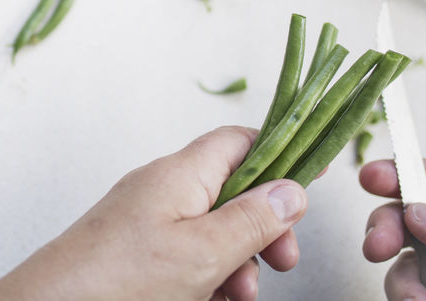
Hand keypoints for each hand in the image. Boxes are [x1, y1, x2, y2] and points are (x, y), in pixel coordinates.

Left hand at [0, 126, 307, 300]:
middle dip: (262, 231)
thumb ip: (252, 221)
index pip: (240, 141)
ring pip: (212, 233)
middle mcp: (163, 189)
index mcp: (180, 173)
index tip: (308, 188)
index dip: (280, 158)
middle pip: (233, 193)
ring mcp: (147, 221)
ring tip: (234, 298)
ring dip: (236, 265)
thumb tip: (292, 190)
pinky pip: (185, 257)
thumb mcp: (202, 252)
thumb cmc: (117, 279)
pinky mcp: (135, 253)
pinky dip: (205, 279)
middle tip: (281, 265)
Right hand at [360, 158, 425, 300]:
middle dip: (389, 224)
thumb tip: (421, 211)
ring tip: (416, 297)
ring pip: (405, 263)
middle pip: (415, 218)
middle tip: (380, 241)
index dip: (410, 173)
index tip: (375, 178)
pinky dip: (406, 300)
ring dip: (399, 275)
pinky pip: (407, 296)